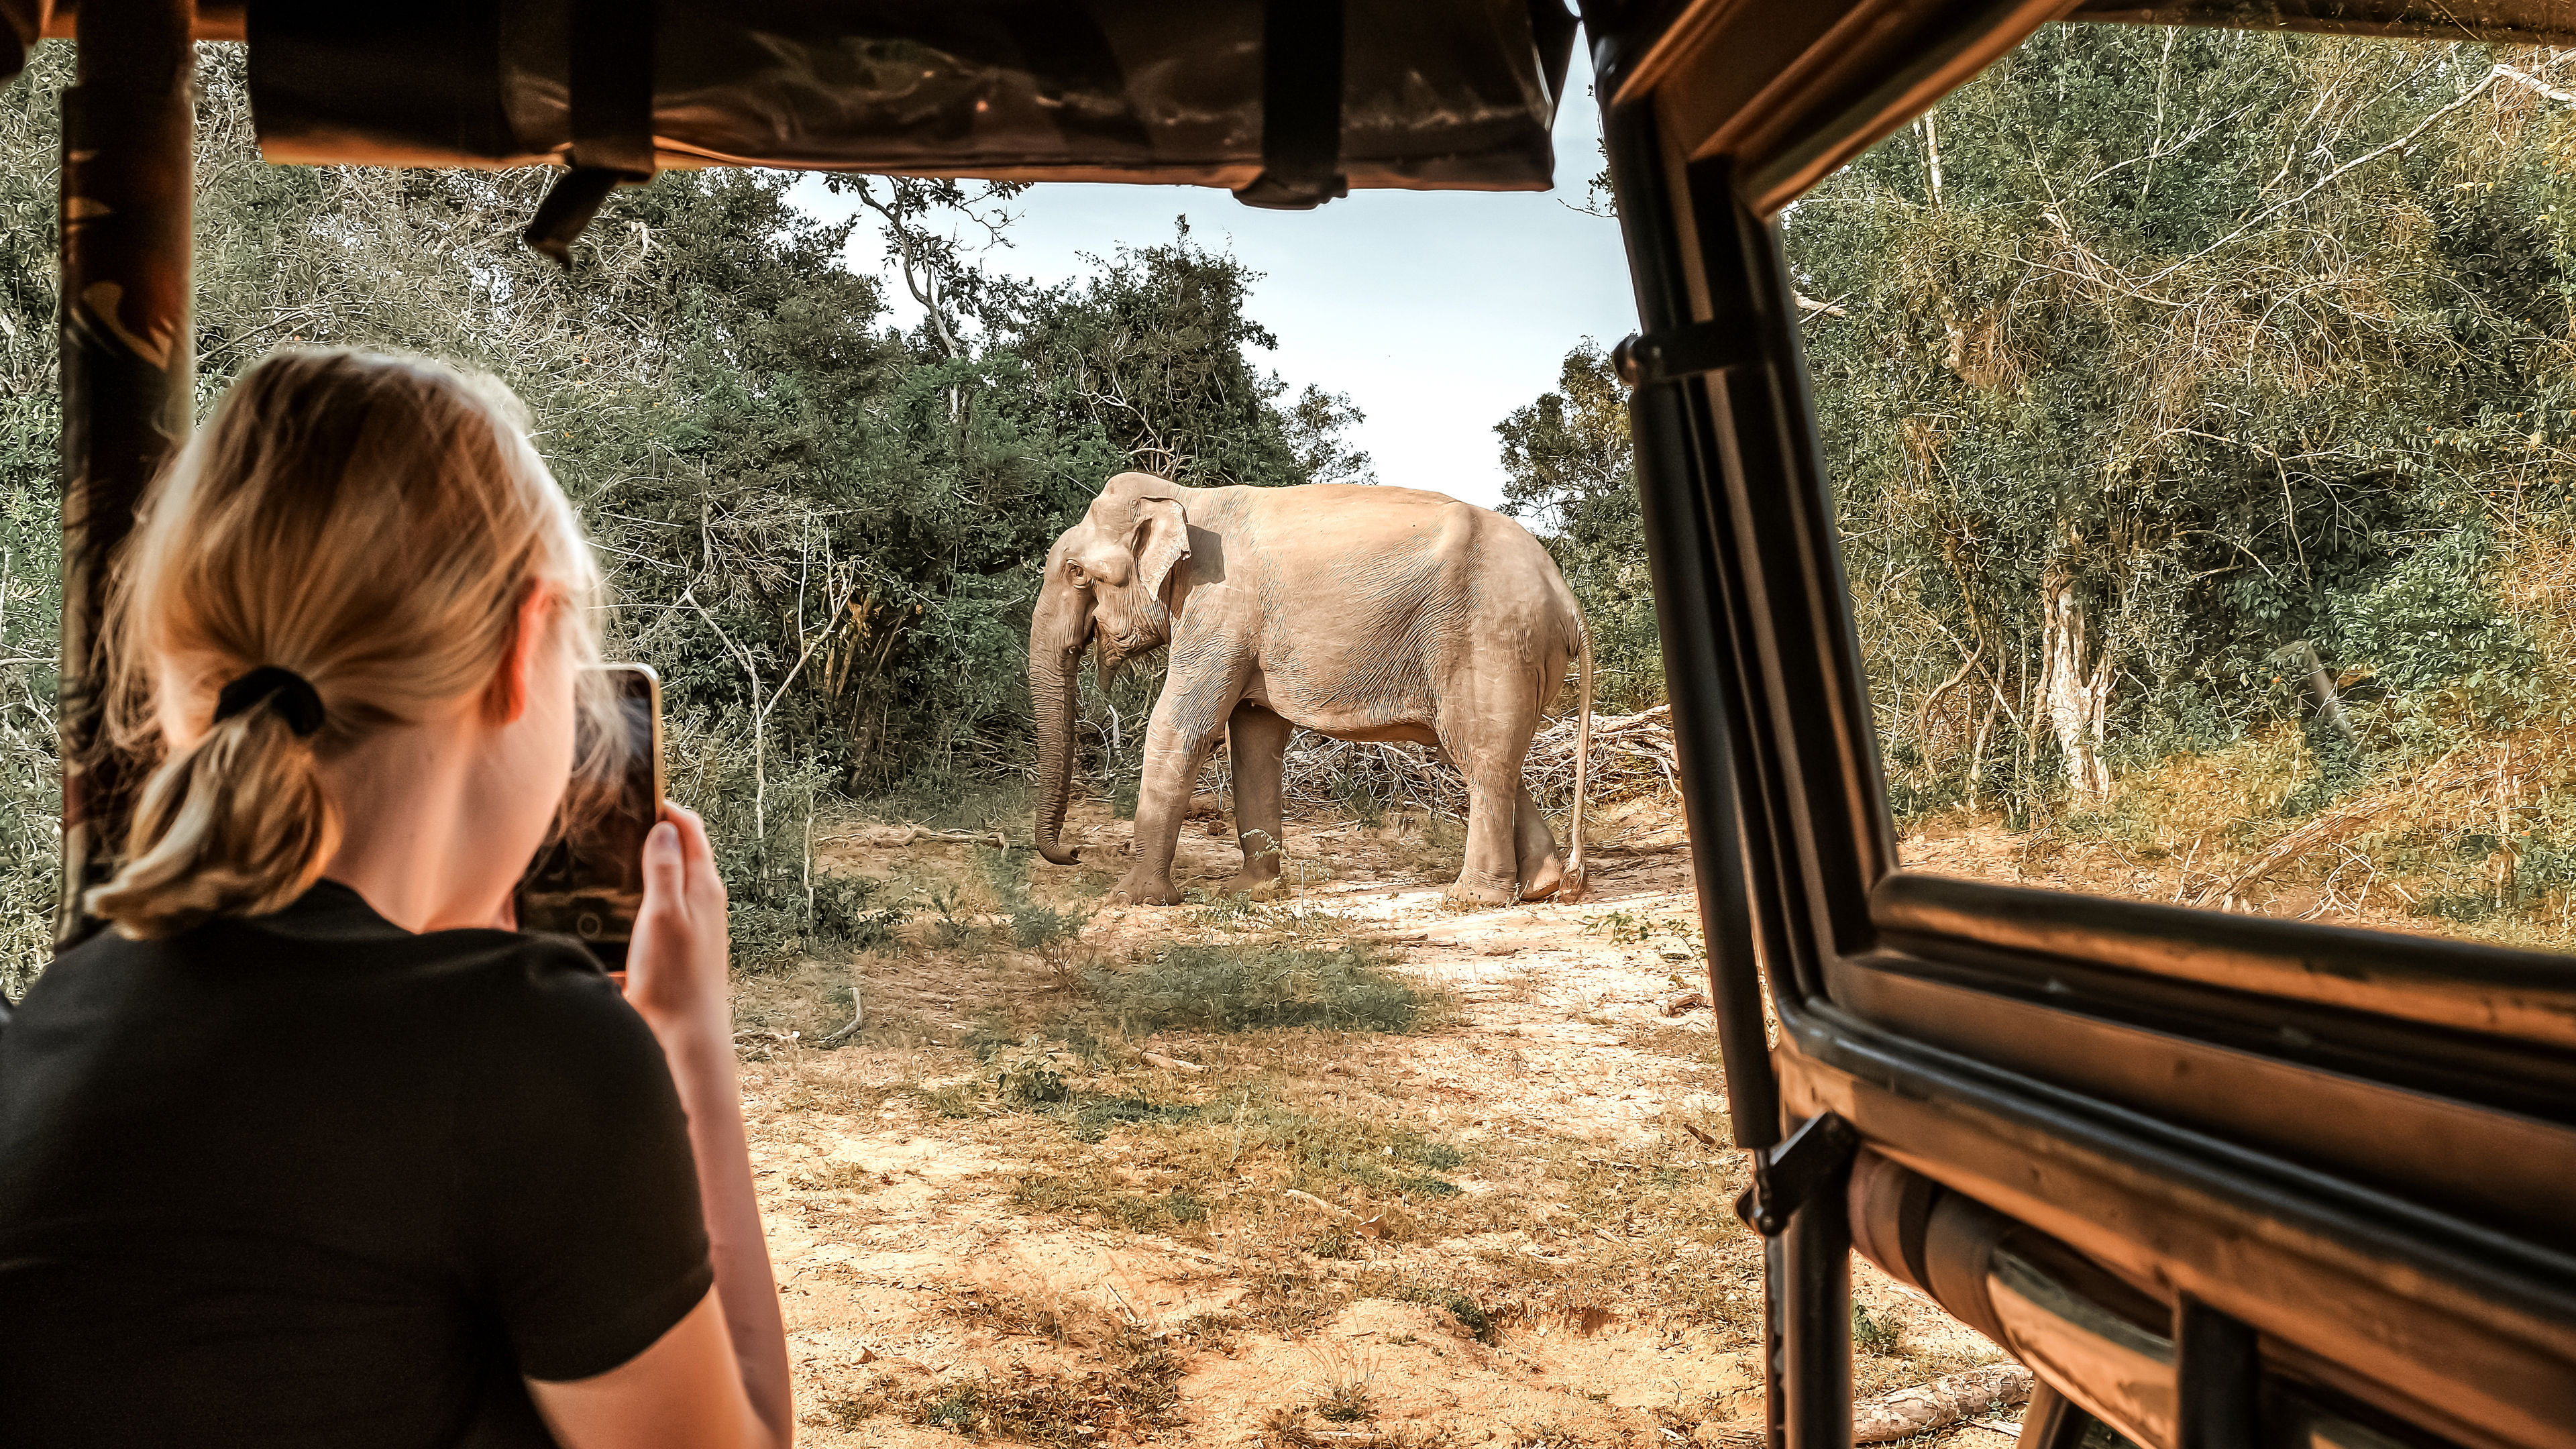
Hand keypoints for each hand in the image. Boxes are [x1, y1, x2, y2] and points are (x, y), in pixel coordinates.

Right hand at [625, 803, 731, 1041]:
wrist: (684, 1037)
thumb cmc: (674, 978)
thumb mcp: (663, 914)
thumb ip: (664, 869)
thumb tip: (663, 826)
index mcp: (704, 885)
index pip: (690, 829)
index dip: (665, 808)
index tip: (634, 796)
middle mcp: (703, 901)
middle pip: (678, 851)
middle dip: (651, 833)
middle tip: (614, 823)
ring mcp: (691, 924)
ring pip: (665, 881)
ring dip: (641, 867)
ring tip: (606, 858)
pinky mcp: (675, 947)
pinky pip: (655, 910)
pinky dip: (636, 900)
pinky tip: (610, 907)